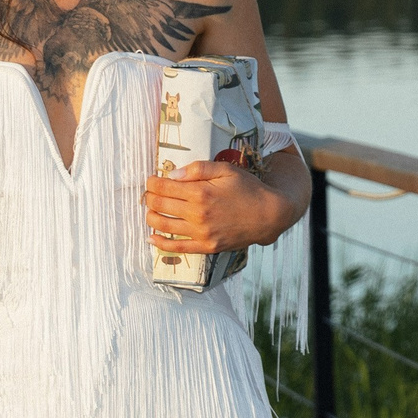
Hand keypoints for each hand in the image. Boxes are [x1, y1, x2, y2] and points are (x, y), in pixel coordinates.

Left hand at [145, 157, 289, 254]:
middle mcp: (197, 214)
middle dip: (149, 197)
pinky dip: (160, 243)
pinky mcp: (206, 246)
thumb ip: (198, 169)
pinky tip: (151, 237)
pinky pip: (177, 248)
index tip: (151, 180)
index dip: (152, 182)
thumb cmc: (248, 189)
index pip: (164, 187)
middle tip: (149, 193)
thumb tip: (173, 174)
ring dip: (151, 216)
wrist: (268, 216)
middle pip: (160, 205)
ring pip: (163, 225)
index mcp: (200, 193)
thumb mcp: (226, 170)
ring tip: (150, 210)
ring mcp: (201, 233)